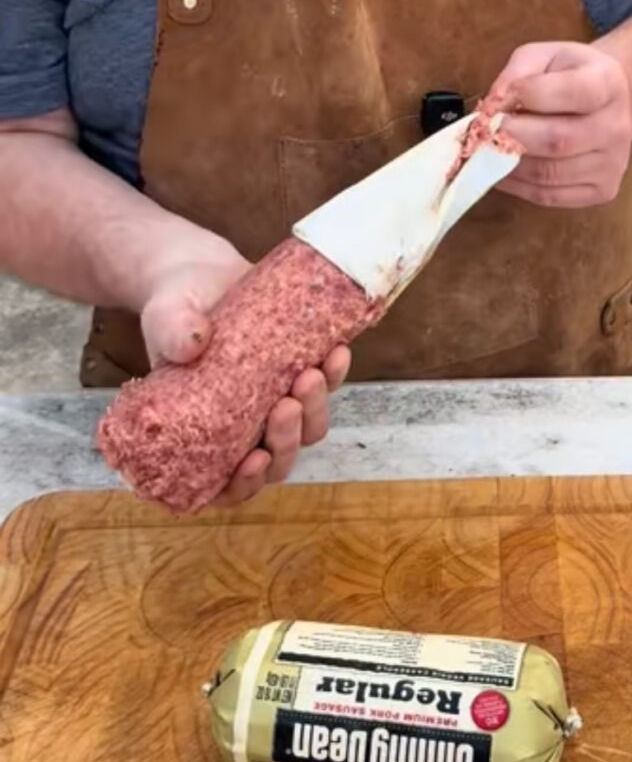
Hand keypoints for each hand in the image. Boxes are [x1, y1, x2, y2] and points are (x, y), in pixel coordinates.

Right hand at [140, 241, 351, 508]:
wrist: (199, 274)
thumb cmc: (174, 309)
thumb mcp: (165, 319)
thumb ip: (174, 333)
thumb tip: (192, 341)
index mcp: (201, 436)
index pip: (224, 487)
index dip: (244, 485)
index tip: (256, 458)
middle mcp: (242, 428)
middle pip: (276, 460)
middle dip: (287, 439)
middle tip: (286, 405)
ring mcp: (273, 402)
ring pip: (307, 429)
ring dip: (315, 409)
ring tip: (312, 373)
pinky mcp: (296, 371)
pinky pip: (325, 385)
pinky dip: (335, 375)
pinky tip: (336, 352)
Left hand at [488, 40, 631, 207]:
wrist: (611, 100)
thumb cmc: (570, 74)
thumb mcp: (544, 55)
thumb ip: (516, 73)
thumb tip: (492, 107)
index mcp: (607, 83)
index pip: (570, 92)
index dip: (527, 95)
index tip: (501, 98)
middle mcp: (616, 126)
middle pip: (557, 140)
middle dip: (511, 136)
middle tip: (487, 130)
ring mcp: (613, 164)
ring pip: (549, 174)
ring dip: (509, 164)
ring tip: (491, 149)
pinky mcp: (603, 190)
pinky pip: (549, 196)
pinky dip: (517, 185)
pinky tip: (504, 169)